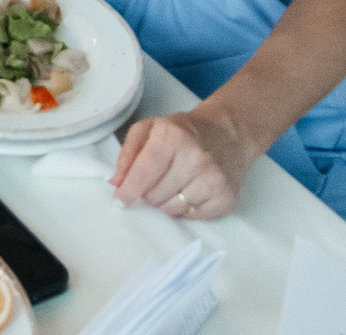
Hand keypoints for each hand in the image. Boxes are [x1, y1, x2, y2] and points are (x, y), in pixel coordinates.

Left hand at [111, 106, 258, 221]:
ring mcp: (214, 180)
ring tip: (173, 184)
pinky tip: (190, 191)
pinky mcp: (226, 199)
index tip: (120, 198)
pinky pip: (192, 217)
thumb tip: (116, 183)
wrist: (229, 134)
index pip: (143, 174)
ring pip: (171, 210)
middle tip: (155, 181)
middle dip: (147, 193)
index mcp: (172, 137)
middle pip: (154, 196)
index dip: (128, 190)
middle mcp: (195, 159)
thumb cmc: (183, 131)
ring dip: (165, 202)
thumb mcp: (149, 128)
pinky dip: (185, 209)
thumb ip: (128, 153)